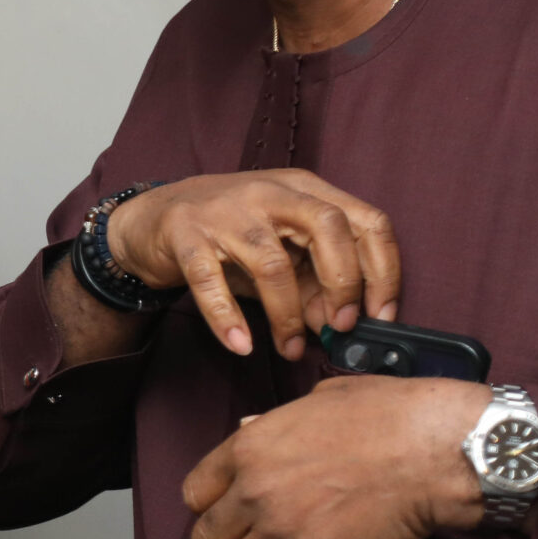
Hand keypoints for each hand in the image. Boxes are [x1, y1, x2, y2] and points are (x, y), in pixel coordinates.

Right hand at [106, 170, 400, 359]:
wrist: (154, 216)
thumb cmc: (230, 233)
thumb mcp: (281, 250)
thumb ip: (314, 283)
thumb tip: (340, 326)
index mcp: (305, 190)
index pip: (366, 221)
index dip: (383, 271)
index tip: (380, 316)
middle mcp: (270, 192)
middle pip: (328, 227)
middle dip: (343, 283)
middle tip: (340, 326)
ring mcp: (225, 211)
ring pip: (271, 262)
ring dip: (287, 314)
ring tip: (290, 348)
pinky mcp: (185, 234)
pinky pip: (211, 281)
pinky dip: (227, 318)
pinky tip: (240, 345)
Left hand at [183, 375, 489, 538]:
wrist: (434, 450)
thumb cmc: (386, 415)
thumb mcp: (317, 400)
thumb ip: (273, 422)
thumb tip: (249, 427)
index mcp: (247, 446)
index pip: (194, 493)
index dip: (212, 506)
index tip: (232, 513)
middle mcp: (253, 491)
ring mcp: (281, 531)